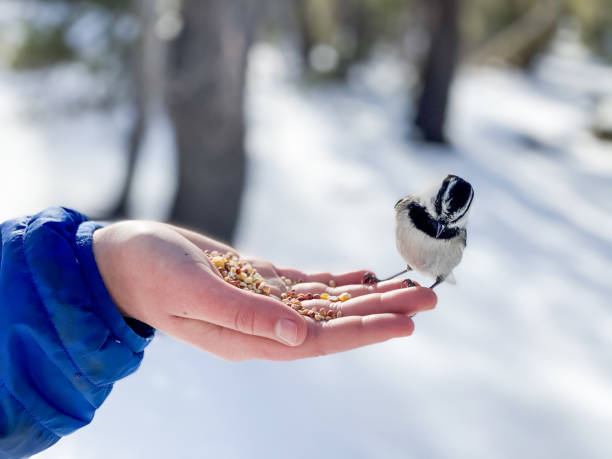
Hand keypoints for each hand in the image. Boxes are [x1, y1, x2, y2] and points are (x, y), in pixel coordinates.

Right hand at [92, 221, 436, 360]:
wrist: (124, 261)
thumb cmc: (151, 275)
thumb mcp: (195, 292)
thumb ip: (246, 315)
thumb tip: (299, 335)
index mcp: (250, 337)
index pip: (319, 340)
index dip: (364, 331)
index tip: (406, 323)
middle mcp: (263, 326)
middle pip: (334, 321)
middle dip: (381, 309)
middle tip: (429, 298)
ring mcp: (263, 304)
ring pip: (327, 301)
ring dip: (368, 292)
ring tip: (408, 284)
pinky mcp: (258, 281)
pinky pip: (307, 284)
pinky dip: (337, 279)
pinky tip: (362, 273)